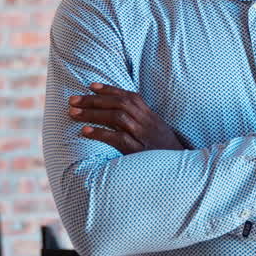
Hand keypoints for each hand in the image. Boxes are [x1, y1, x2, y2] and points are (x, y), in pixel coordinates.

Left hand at [68, 83, 185, 153]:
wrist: (182, 170)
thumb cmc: (165, 153)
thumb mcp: (157, 133)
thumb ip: (141, 123)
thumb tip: (118, 116)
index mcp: (152, 117)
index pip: (130, 97)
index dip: (110, 89)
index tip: (91, 86)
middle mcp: (148, 124)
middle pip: (120, 104)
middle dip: (94, 100)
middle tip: (72, 100)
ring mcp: (144, 137)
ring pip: (118, 118)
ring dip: (93, 113)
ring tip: (73, 113)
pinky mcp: (139, 152)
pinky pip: (119, 139)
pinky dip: (101, 134)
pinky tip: (85, 132)